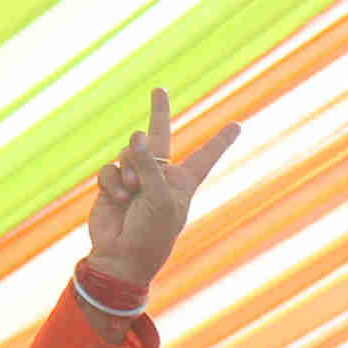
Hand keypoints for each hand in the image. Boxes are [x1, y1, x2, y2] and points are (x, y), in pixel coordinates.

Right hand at [84, 87, 243, 296]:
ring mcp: (135, 178)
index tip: (237, 126)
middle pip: (160, 137)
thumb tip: (137, 134)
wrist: (121, 257)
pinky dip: (112, 182)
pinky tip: (117, 198)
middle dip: (158, 113)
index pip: (205, 156)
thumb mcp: (160, 197)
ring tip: (132, 192)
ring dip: (129, 168)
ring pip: (129, 152)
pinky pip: (110, 168)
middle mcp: (160, 176)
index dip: (220, 141)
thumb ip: (150, 163)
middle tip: (159, 90)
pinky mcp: (112, 184)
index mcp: (182, 182)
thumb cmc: (152, 234)